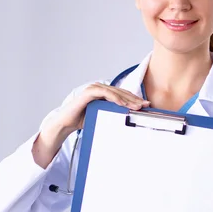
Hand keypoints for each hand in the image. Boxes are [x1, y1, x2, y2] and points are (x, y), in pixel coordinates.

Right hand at [33, 83, 148, 168]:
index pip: (123, 95)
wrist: (66, 123)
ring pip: (115, 92)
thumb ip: (113, 113)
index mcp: (104, 93)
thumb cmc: (83, 120)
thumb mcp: (102, 116)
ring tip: (136, 106)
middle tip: (145, 105)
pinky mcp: (88, 92)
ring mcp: (94, 89)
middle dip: (134, 99)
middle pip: (121, 92)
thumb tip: (129, 118)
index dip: (134, 99)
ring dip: (126, 99)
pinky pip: (104, 93)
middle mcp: (100, 88)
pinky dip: (114, 97)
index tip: (146, 106)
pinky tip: (122, 103)